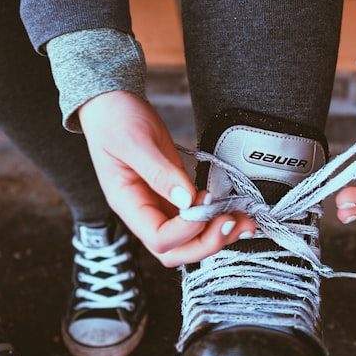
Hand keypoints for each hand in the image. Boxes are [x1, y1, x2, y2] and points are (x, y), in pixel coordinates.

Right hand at [77, 91, 254, 266]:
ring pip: (190, 240)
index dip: (186, 230)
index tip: (206, 202)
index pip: (158, 237)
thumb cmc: (114, 120)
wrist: (111, 104)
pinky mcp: (175, 196)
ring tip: (244, 221)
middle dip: (206, 243)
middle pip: (175, 251)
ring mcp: (160, 207)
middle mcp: (144, 213)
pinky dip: (218, 220)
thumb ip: (159, 172)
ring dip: (218, 236)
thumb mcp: (134, 142)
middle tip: (231, 221)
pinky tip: (237, 212)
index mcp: (127, 204)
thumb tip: (187, 200)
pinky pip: (197, 220)